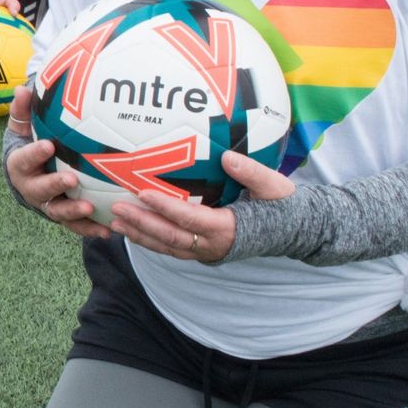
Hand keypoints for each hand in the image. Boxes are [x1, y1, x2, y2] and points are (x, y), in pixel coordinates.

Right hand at [2, 88, 109, 239]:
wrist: (28, 178)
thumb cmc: (29, 148)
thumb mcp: (22, 129)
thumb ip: (22, 111)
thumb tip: (21, 88)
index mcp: (20, 166)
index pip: (23, 159)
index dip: (34, 154)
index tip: (48, 145)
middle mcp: (31, 188)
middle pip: (40, 189)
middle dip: (55, 184)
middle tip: (72, 179)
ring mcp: (47, 204)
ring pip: (58, 211)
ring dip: (73, 211)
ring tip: (90, 208)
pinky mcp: (63, 217)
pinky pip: (75, 226)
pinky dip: (90, 229)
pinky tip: (108, 230)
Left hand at [108, 151, 296, 263]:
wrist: (294, 231)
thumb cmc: (283, 204)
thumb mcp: (273, 186)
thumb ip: (251, 172)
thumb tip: (227, 156)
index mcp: (229, 228)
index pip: (190, 219)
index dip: (165, 207)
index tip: (142, 192)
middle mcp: (214, 245)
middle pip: (171, 237)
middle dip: (141, 224)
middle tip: (115, 208)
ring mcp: (208, 251)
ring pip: (168, 247)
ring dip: (140, 235)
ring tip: (114, 221)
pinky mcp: (203, 250)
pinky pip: (172, 248)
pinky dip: (150, 240)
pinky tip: (131, 229)